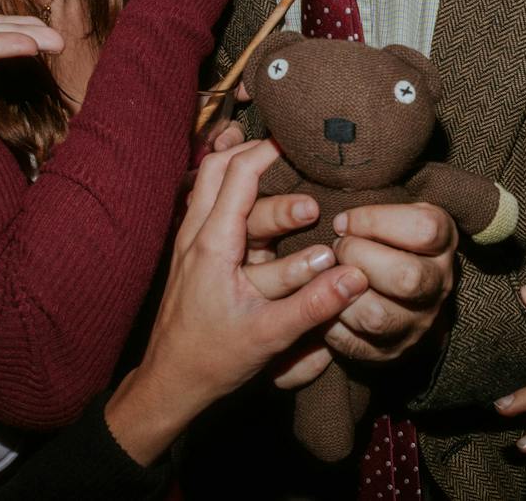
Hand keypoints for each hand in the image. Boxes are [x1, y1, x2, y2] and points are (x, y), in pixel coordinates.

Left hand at [109, 141, 366, 463]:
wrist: (170, 383)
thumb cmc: (212, 360)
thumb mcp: (268, 336)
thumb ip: (314, 305)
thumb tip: (355, 276)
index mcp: (212, 244)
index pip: (237, 175)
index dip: (268, 151)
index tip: (300, 142)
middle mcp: (195, 234)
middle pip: (216, 167)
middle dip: (255, 153)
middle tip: (293, 151)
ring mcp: (189, 242)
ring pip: (208, 184)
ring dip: (242, 170)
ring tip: (278, 166)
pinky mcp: (192, 254)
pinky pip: (208, 205)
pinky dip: (232, 190)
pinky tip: (256, 197)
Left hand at [323, 202, 456, 363]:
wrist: (396, 288)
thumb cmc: (383, 235)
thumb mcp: (392, 205)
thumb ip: (372, 189)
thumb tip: (318, 176)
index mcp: (443, 243)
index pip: (424, 229)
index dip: (375, 220)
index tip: (344, 220)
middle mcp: (438, 285)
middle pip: (406, 277)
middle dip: (358, 257)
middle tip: (337, 248)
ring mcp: (417, 323)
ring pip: (377, 316)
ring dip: (340, 293)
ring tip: (327, 276)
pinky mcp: (389, 351)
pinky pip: (354, 345)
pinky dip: (330, 323)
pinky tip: (325, 303)